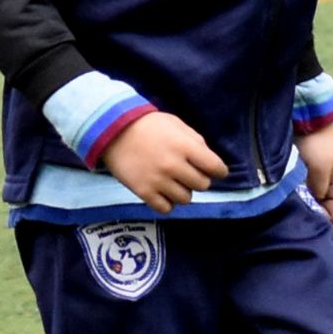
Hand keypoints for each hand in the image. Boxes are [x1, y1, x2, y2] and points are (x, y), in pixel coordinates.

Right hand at [101, 112, 228, 214]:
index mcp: (185, 147)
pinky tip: (163, 191)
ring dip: (183, 191)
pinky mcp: (144, 192)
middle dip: (199, 178)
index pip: (215, 168)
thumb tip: (210, 162)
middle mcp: (174, 166)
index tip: (215, 171)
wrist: (114, 131)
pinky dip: (167, 202)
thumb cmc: (149, 125)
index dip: (219, 170)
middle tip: (188, 172)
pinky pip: (166, 208)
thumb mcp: (177, 125)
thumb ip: (196, 142)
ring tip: (173, 181)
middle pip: (202, 185)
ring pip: (186, 199)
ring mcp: (158, 181)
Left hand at [297, 126, 332, 228]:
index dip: (321, 222)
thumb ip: (319, 190)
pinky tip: (295, 207)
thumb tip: (318, 210)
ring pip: (322, 208)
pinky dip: (308, 205)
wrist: (309, 121)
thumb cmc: (316, 144)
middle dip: (320, 223)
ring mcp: (325, 185)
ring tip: (297, 218)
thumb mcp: (319, 168)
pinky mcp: (314, 180)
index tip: (303, 222)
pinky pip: (314, 200)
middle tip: (301, 226)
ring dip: (313, 214)